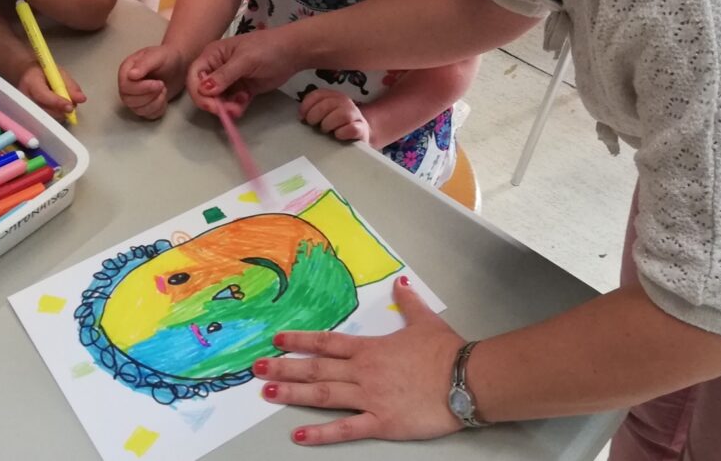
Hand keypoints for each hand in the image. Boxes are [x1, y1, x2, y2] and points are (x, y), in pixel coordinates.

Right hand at [17, 63, 85, 117]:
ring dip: (60, 113)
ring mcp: (25, 107)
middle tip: (71, 107)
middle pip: (44, 110)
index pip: (43, 95)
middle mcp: (25, 97)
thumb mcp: (59, 73)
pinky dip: (56, 115)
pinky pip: (45, 119)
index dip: (57, 102)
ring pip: (46, 117)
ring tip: (65, 104)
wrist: (28, 75)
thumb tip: (81, 99)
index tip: (70, 106)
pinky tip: (59, 108)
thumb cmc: (44, 73)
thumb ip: (70, 86)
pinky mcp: (29, 114)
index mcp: (31, 82)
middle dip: (61, 111)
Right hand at [118, 45, 187, 119]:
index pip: (125, 87)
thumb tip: (131, 75)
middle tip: (162, 85)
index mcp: (126, 70)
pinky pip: (148, 115)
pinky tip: (164, 98)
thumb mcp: (157, 56)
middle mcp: (128, 84)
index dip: (141, 88)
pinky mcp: (146, 105)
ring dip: (154, 103)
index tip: (158, 83)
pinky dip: (158, 109)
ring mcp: (136, 97)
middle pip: (129, 101)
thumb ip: (144, 64)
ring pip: (138, 110)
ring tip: (164, 89)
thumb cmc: (167, 56)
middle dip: (149, 96)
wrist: (179, 63)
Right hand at [185, 29, 304, 116]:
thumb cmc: (267, 48)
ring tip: (240, 106)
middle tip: (230, 110)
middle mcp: (217, 68)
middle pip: (204, 91)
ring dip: (226, 107)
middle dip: (215, 103)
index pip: (194, 76)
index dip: (198, 92)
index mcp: (212, 55)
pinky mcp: (241, 90)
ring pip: (219, 100)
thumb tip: (203, 89)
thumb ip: (224, 75)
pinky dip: (236, 106)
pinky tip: (245, 101)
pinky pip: (232, 103)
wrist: (293, 52)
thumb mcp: (245, 60)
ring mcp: (229, 80)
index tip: (210, 105)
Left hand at [255, 277, 464, 445]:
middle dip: (284, 367)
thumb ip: (409, 304)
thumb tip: (401, 284)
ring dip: (293, 394)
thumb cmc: (446, 352)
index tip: (277, 340)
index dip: (300, 341)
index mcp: (371, 348)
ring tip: (267, 393)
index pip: (327, 343)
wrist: (465, 379)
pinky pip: (346, 428)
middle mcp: (363, 372)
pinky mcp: (381, 422)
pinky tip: (300, 436)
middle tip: (256, 369)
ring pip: (323, 395)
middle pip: (316, 369)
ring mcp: (370, 398)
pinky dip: (321, 434)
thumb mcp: (426, 322)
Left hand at [299, 88, 370, 142]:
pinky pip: (353, 129)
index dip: (307, 105)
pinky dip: (342, 133)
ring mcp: (356, 116)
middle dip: (316, 115)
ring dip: (329, 123)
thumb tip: (301, 116)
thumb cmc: (336, 126)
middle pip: (328, 103)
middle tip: (313, 124)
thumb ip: (313, 111)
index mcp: (335, 97)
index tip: (302, 116)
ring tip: (326, 130)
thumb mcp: (323, 115)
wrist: (356, 138)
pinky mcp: (362, 130)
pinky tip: (337, 135)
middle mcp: (346, 103)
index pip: (319, 94)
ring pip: (342, 114)